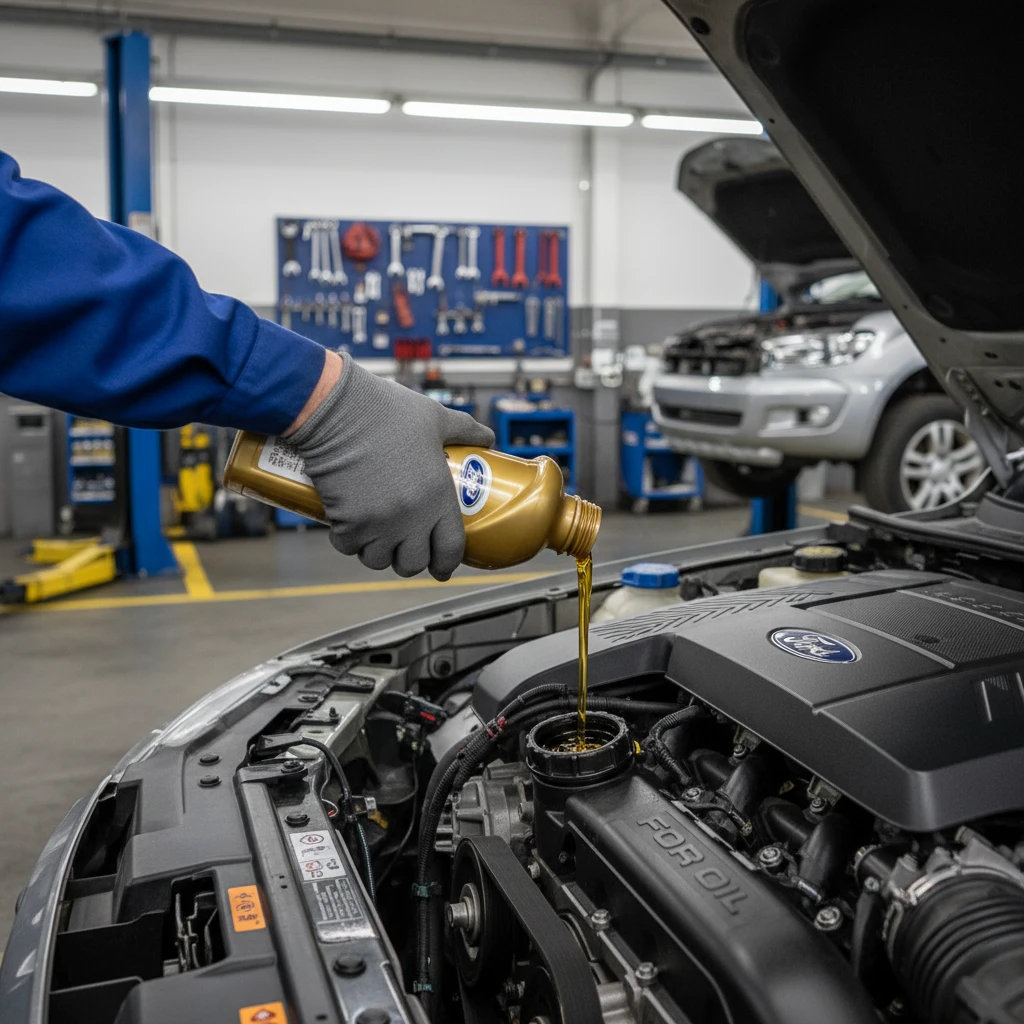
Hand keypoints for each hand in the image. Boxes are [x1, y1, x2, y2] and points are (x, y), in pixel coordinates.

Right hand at [287, 355, 494, 578]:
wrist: (337, 408)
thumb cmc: (386, 410)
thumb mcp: (435, 417)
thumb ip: (465, 429)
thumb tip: (488, 438)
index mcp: (438, 495)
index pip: (451, 549)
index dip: (447, 564)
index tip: (442, 568)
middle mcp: (411, 516)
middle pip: (413, 564)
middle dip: (409, 560)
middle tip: (404, 548)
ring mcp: (378, 522)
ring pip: (378, 560)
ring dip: (377, 552)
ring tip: (376, 537)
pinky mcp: (346, 521)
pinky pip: (347, 546)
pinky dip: (347, 541)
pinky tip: (350, 527)